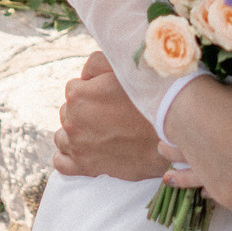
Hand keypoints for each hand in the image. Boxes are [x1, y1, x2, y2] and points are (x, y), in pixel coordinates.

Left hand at [53, 52, 171, 181]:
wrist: (170, 137)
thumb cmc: (149, 100)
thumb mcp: (125, 68)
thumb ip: (96, 63)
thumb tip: (83, 75)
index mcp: (78, 95)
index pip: (74, 88)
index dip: (92, 90)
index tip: (109, 96)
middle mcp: (73, 121)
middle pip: (69, 111)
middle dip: (85, 111)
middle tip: (109, 113)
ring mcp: (78, 147)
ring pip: (63, 136)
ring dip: (76, 133)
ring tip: (99, 132)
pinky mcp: (85, 167)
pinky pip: (61, 163)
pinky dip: (68, 156)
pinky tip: (83, 150)